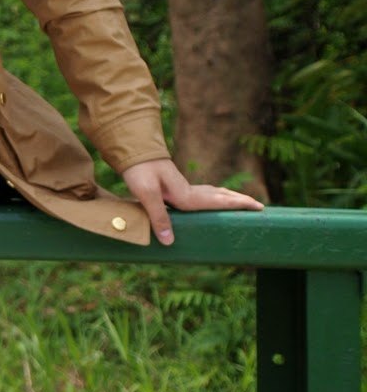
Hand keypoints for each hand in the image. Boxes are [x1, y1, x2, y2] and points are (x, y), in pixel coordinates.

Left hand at [121, 158, 263, 246]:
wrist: (131, 150)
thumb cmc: (138, 170)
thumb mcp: (146, 193)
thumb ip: (159, 216)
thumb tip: (170, 241)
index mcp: (186, 195)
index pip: (219, 201)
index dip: (239, 205)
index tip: (260, 207)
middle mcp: (188, 191)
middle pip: (220, 196)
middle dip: (239, 201)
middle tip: (259, 206)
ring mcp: (182, 187)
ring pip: (211, 194)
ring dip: (227, 198)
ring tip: (240, 203)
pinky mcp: (174, 186)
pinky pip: (200, 194)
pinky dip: (212, 197)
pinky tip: (208, 200)